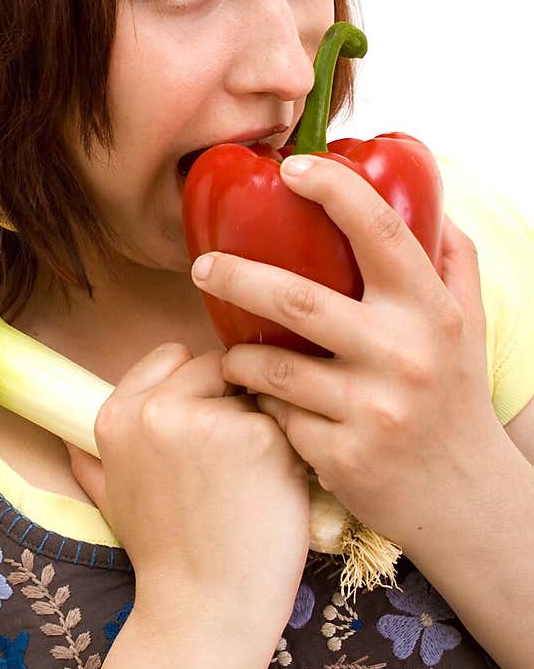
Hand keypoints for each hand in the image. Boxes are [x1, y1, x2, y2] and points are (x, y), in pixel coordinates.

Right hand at [65, 342, 309, 631]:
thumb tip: (70, 435)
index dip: (196, 386)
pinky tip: (272, 491)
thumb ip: (92, 458)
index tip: (203, 425)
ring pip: (253, 395)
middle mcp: (156, 410)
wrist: (203, 611)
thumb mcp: (111, 498)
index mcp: (116, 416)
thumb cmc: (163, 557)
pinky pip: (285, 423)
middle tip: (232, 460)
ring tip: (249, 482)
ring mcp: (210, 421)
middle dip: (231, 401)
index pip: (173, 355)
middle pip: (217, 367)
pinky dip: (288, 453)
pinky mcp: (260, 438)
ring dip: (261, 426)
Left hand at [190, 153, 501, 549]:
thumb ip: (446, 256)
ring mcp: (372, 411)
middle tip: (202, 266)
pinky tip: (261, 404)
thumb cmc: (456, 396)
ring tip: (225, 350)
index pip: (381, 232)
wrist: (465, 501)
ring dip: (236, 356)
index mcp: (430, 312)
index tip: (291, 168)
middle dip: (238, 276)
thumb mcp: (467, 323)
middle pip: (299, 301)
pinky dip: (263, 406)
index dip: (334, 190)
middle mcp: (404, 357)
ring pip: (274, 368)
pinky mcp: (343, 457)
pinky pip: (278, 418)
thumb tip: (422, 188)